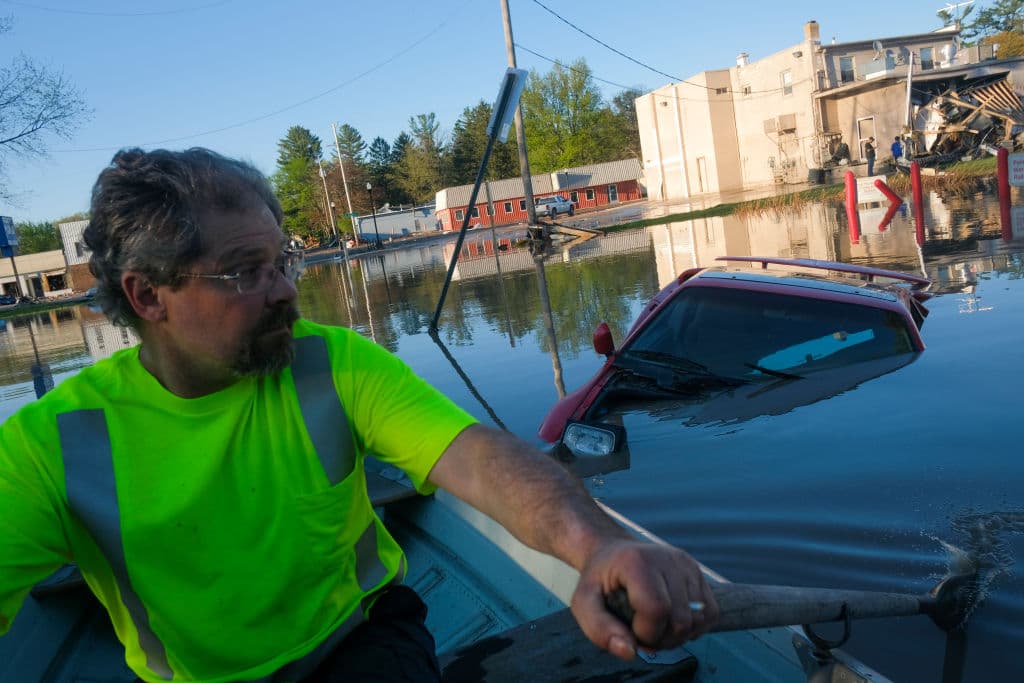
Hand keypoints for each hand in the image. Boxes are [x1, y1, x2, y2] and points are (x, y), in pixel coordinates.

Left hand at [569, 539, 718, 660]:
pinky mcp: (698, 572)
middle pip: (681, 620)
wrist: (612, 553)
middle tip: (641, 632)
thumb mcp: (584, 603)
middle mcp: (667, 558)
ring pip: (698, 620)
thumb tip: (630, 652)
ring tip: (655, 625)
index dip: (646, 633)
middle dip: (661, 639)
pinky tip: (671, 619)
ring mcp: (686, 564)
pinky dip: (694, 626)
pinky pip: (710, 613)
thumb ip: (599, 629)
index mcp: (637, 562)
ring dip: (678, 635)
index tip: (630, 630)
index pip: (657, 609)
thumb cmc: (599, 580)